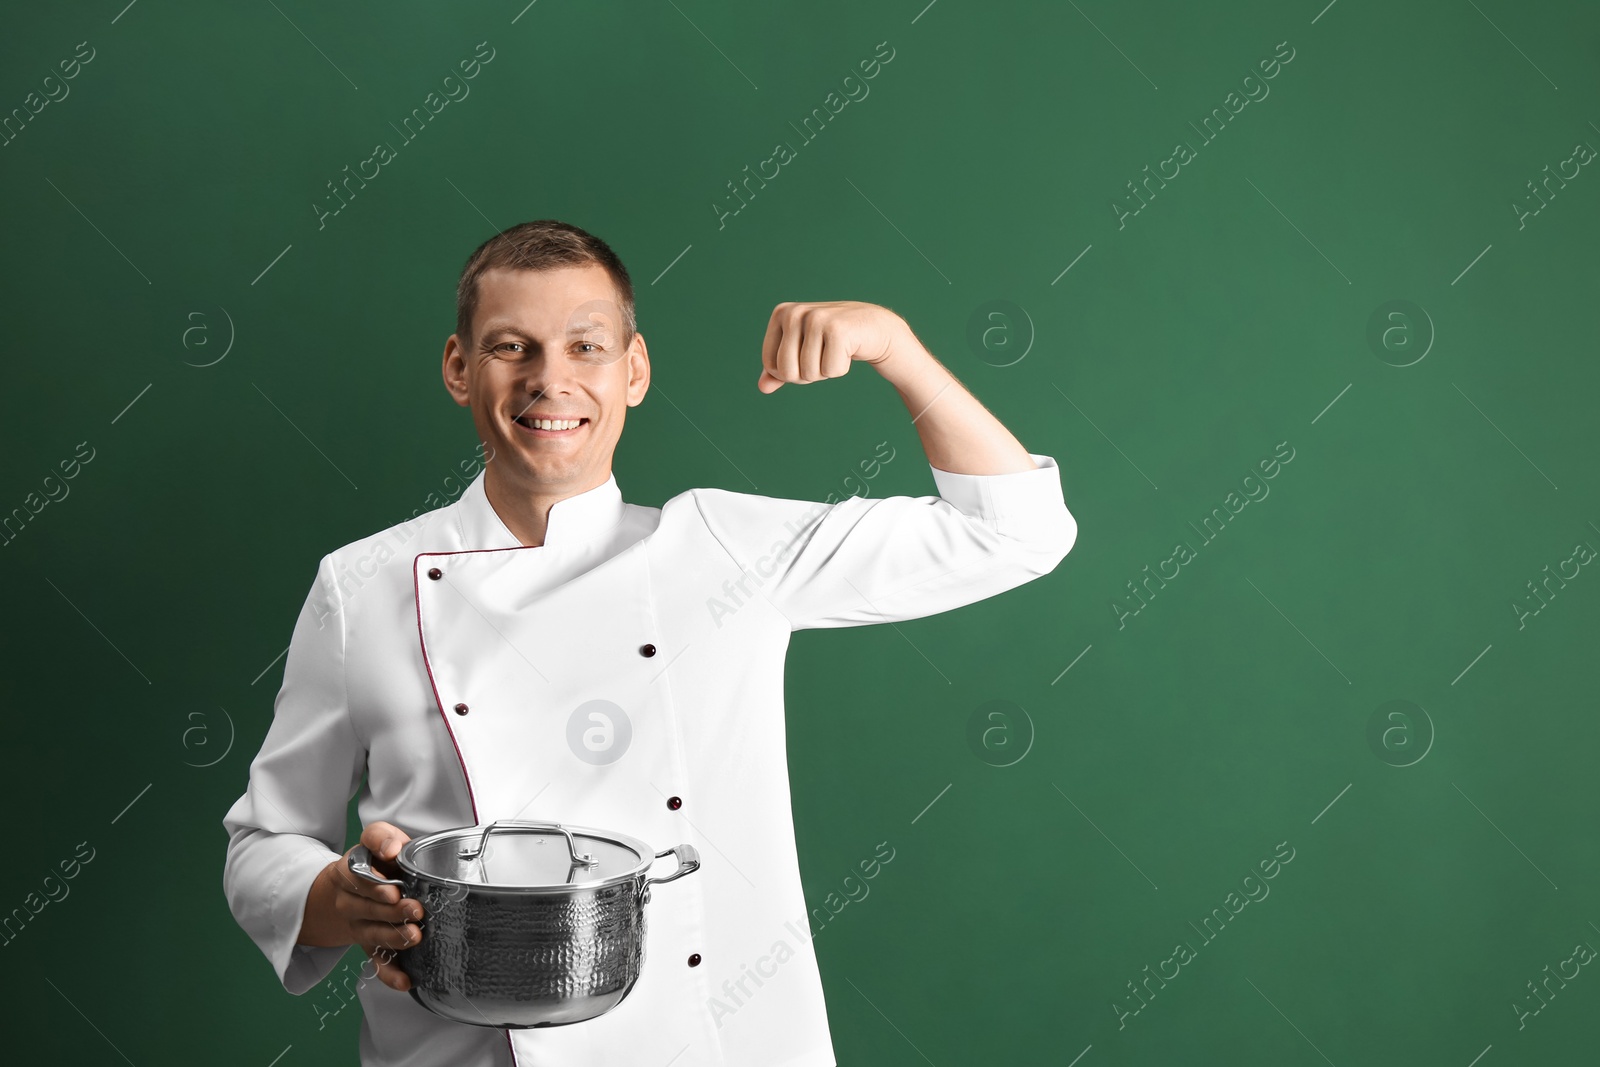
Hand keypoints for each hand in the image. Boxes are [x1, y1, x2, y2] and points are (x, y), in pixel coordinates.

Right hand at [299, 821, 422, 991]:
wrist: (351, 888)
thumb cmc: (376, 860)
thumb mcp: (376, 840)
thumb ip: (381, 837)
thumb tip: (391, 849)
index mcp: (348, 873)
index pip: (356, 879)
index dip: (374, 887)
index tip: (393, 891)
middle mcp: (348, 902)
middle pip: (366, 910)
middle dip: (392, 913)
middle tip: (416, 911)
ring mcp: (358, 927)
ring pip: (372, 935)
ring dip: (394, 938)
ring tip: (415, 937)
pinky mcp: (370, 946)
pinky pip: (376, 963)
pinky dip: (390, 974)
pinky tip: (405, 981)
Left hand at [757, 301, 910, 393]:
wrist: (873, 328)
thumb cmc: (832, 342)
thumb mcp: (801, 353)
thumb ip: (778, 370)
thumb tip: (762, 388)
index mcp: (781, 314)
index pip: (771, 365)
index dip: (790, 373)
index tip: (808, 354)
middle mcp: (795, 313)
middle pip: (787, 372)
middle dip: (807, 374)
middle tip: (824, 355)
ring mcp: (816, 319)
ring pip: (809, 373)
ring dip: (825, 371)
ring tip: (837, 350)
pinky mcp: (837, 329)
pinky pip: (830, 371)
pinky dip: (840, 368)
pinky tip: (848, 350)